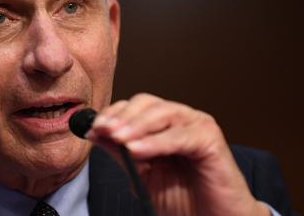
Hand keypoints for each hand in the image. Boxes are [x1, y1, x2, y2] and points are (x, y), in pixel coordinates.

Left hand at [87, 93, 269, 215]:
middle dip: (121, 116)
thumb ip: (122, 153)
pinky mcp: (211, 139)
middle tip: (102, 130)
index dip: (112, 114)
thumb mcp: (143, 175)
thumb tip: (96, 134)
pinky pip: (179, 136)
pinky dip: (156, 142)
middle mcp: (181, 119)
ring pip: (162, 114)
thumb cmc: (184, 199)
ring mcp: (197, 125)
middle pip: (147, 104)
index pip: (134, 107)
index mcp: (164, 125)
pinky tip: (136, 150)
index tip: (92, 129)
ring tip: (117, 138)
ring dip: (136, 125)